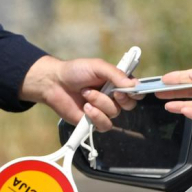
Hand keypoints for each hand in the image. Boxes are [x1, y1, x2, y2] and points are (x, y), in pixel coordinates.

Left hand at [19, 56, 138, 131]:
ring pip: (114, 113)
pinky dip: (96, 116)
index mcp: (116, 82)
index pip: (135, 90)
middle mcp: (112, 97)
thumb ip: (115, 74)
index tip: (130, 90)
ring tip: (85, 93)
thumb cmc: (75, 71)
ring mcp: (103, 110)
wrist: (54, 83)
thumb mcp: (97, 66)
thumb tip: (133, 85)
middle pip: (129, 104)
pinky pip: (104, 125)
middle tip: (112, 92)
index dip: (136, 91)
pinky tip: (85, 108)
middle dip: (121, 98)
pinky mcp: (94, 122)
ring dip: (100, 103)